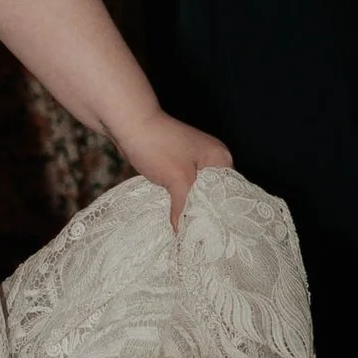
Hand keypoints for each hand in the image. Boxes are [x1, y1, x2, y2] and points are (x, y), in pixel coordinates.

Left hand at [123, 110, 233, 229]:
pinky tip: (174, 213)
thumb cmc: (158, 147)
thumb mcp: (178, 181)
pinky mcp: (175, 162)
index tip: (214, 233)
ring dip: (189, 205)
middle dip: (204, 211)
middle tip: (199, 235)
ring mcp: (192, 159)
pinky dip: (178, 198)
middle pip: (213, 193)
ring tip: (187, 228)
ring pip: (195, 190)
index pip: (230, 193)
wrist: (128, 123)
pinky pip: (182, 185)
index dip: (221, 213)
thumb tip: (182, 232)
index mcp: (220, 159)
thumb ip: (185, 207)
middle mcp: (210, 158)